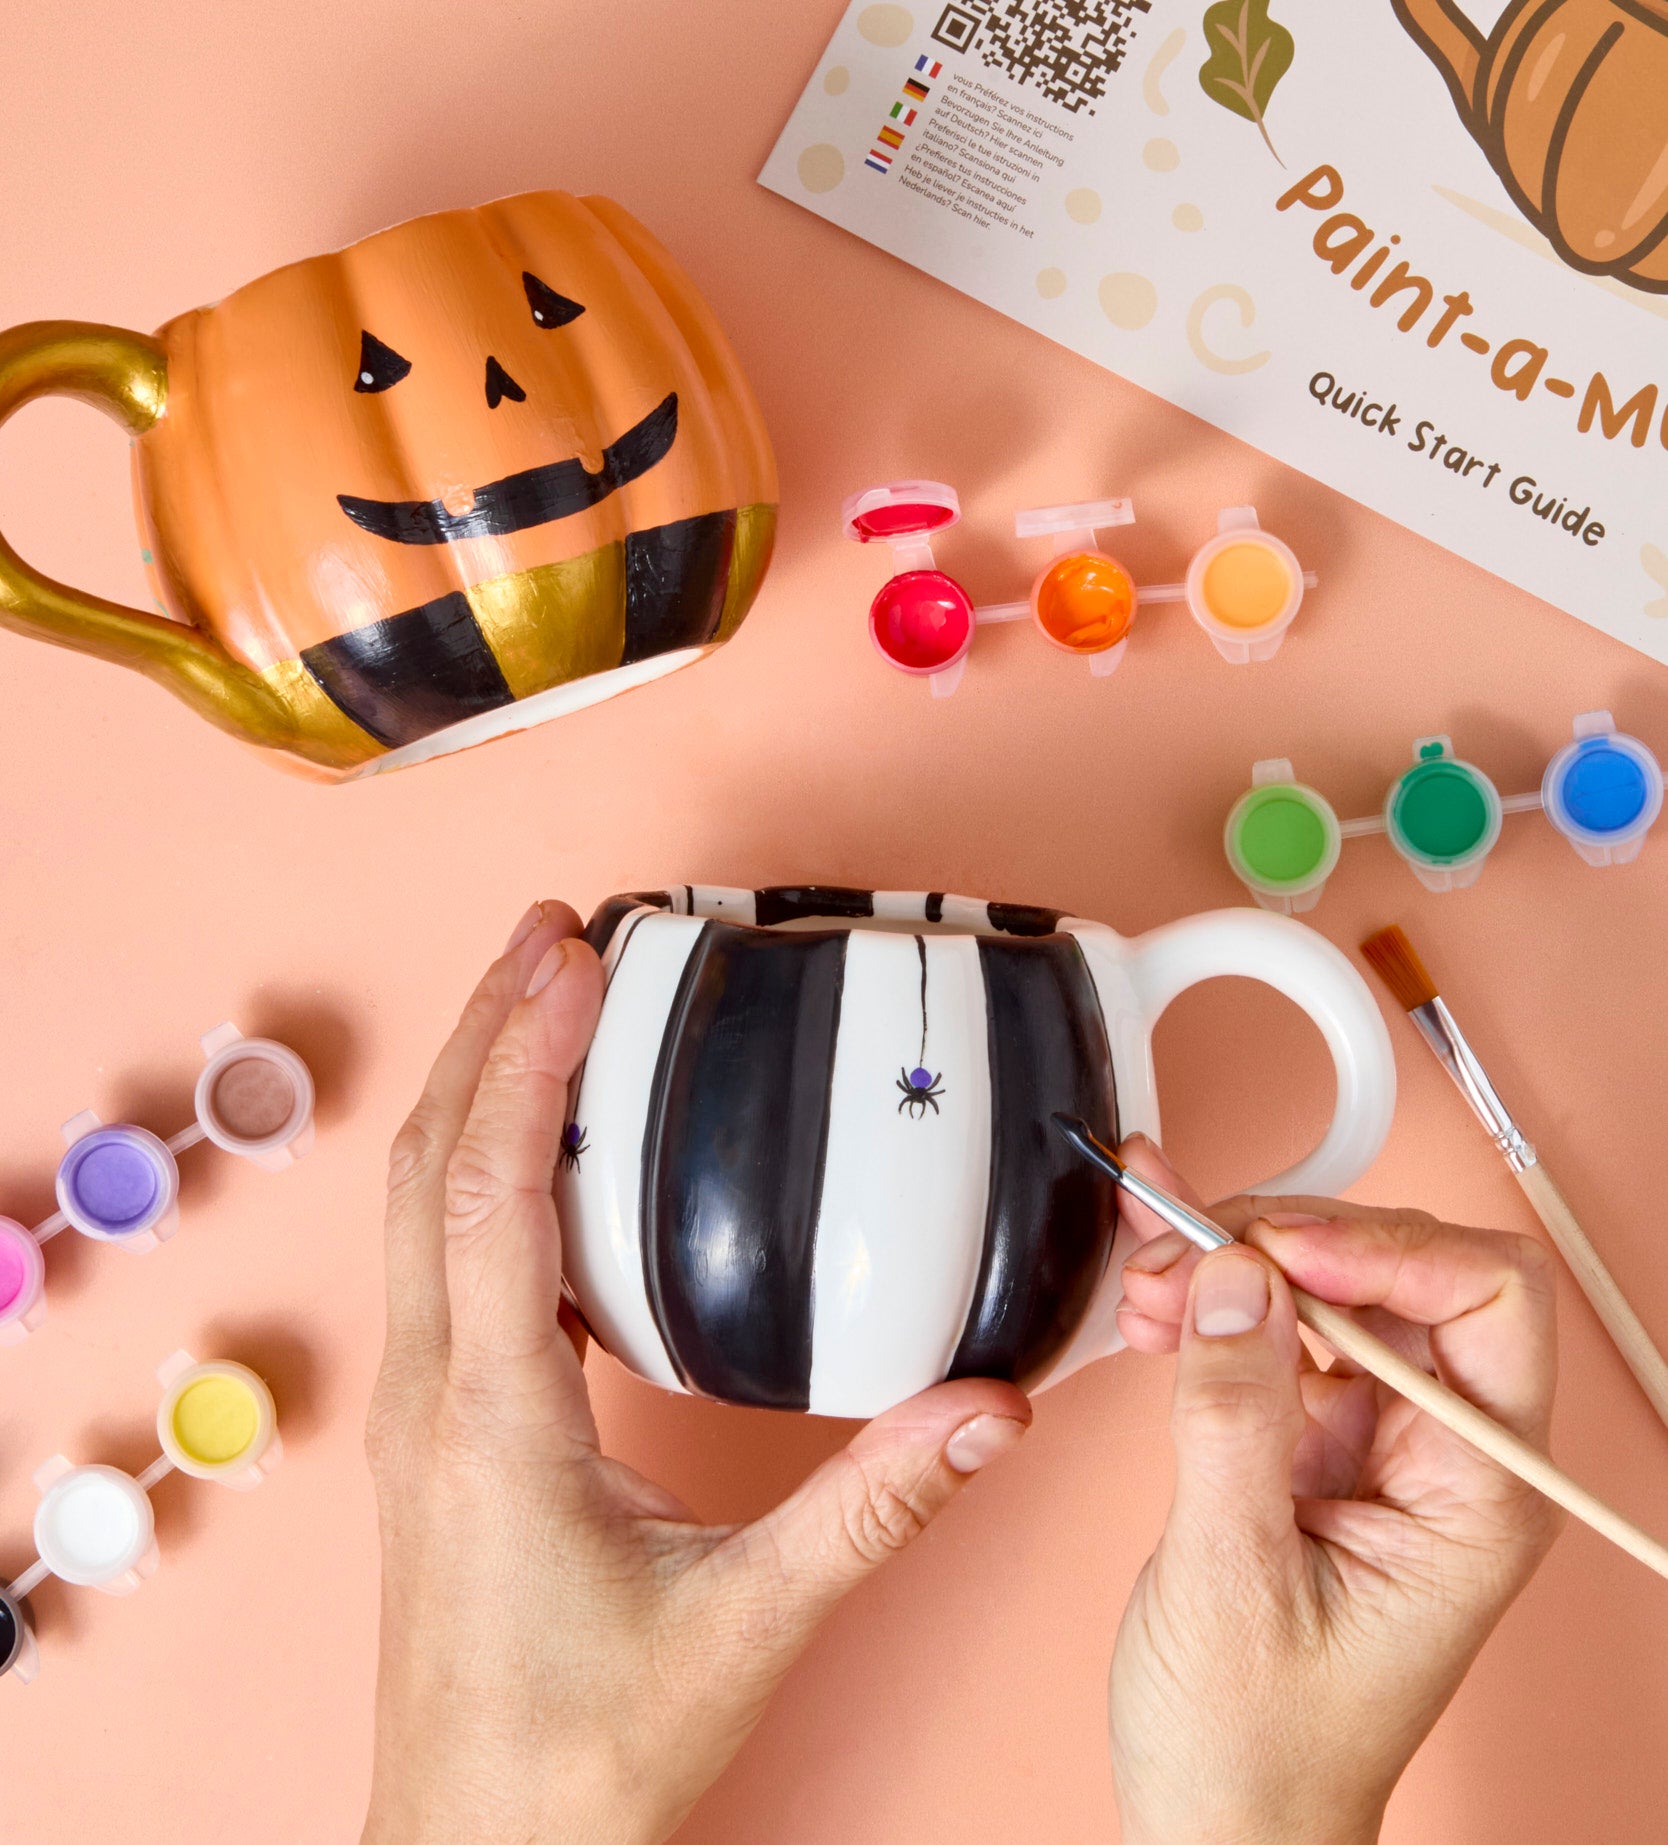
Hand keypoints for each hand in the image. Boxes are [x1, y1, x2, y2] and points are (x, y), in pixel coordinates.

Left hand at [361, 900, 1031, 1844]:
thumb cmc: (581, 1756)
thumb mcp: (747, 1627)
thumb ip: (874, 1506)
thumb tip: (989, 1407)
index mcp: (490, 1419)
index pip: (487, 1193)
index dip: (524, 1057)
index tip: (568, 957)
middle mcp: (433, 1396)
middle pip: (427, 1167)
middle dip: (484, 1031)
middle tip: (549, 932)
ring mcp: (423, 1413)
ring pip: (420, 1208)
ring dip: (474, 1091)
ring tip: (539, 1005)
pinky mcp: (442, 1433)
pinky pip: (445, 1262)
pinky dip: (483, 1169)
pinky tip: (548, 1159)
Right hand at [1106, 1137, 1562, 1844]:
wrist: (1219, 1815)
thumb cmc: (1254, 1744)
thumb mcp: (1231, 1576)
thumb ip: (1234, 1416)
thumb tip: (1237, 1277)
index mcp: (1476, 1495)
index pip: (1485, 1301)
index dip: (1385, 1249)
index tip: (1275, 1248)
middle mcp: (1444, 1455)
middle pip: (1401, 1275)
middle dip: (1288, 1243)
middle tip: (1187, 1247)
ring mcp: (1381, 1442)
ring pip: (1331, 1289)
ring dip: (1235, 1265)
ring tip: (1151, 1277)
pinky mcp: (1317, 1441)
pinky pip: (1278, 1331)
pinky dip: (1214, 1302)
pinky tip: (1156, 1302)